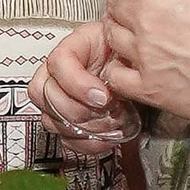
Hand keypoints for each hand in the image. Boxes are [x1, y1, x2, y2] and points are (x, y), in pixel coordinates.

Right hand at [29, 19, 129, 156]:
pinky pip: (65, 138)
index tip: (103, 96)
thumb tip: (112, 84)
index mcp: (75, 46)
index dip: (77, 84)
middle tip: (107, 111)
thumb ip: (120, 63)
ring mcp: (62, 98)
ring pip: (50, 120)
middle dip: (79, 110)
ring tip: (110, 124)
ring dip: (82, 129)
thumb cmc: (133, 55)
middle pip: (46, 95)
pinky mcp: (71, 120)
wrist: (143, 69)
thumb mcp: (130, 47)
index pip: (58, 63)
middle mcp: (61, 72)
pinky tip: (105, 138)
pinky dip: (86, 143)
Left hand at [95, 0, 189, 130]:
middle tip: (145, 4)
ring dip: (121, 30)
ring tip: (145, 33)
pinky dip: (120, 67)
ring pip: (110, 33)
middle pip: (113, 0)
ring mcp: (144, 55)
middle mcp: (148, 20)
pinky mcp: (147, 88)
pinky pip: (114, 72)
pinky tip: (138, 64)